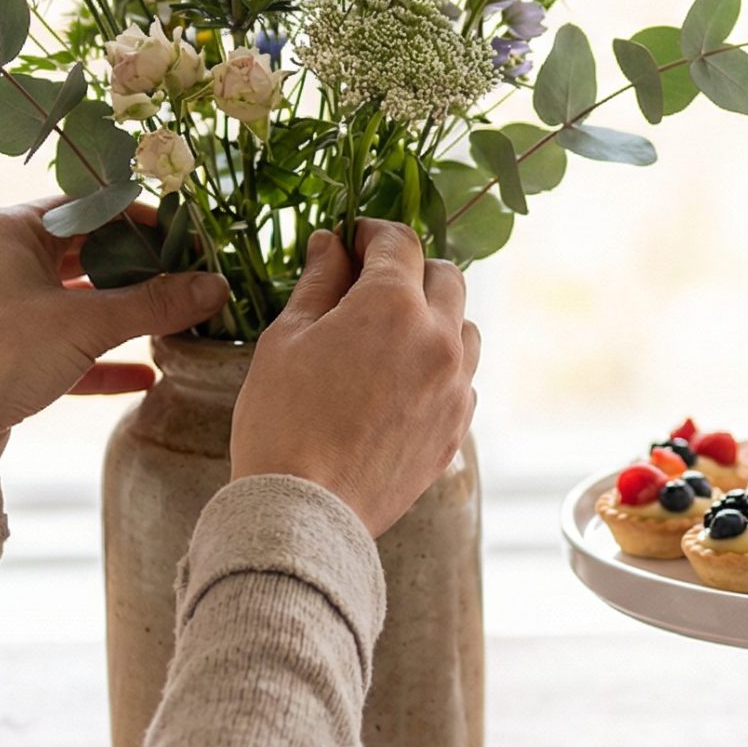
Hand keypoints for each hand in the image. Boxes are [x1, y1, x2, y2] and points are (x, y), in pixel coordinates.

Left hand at [0, 198, 228, 452]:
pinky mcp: (5, 353)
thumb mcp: (86, 322)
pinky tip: (146, 374)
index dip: (144, 223)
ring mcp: (2, 308)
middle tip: (188, 283)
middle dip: (139, 273)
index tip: (188, 243)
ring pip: (77, 302)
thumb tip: (216, 287)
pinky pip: (65, 347)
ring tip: (174, 324)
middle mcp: (2, 260)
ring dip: (124, 315)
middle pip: (87, 255)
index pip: (91, 208)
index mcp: (12, 229)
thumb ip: (154, 304)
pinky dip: (103, 359)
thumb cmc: (2, 349)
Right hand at [230, 220, 478, 535]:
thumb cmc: (283, 421)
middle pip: (446, 278)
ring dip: (435, 319)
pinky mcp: (456, 429)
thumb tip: (330, 245)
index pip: (400, 243)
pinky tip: (401, 383)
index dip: (372, 234)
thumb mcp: (286, 339)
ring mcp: (455, 388)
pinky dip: (440, 369)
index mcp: (393, 307)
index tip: (351, 242)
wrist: (306, 512)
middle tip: (370, 284)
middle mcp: (438, 340)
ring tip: (390, 337)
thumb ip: (318, 284)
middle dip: (410, 271)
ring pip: (464, 329)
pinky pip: (462, 381)